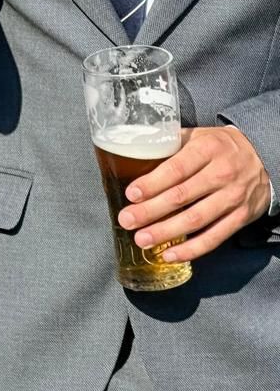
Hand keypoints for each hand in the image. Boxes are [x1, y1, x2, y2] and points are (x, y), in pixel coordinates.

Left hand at [118, 125, 271, 261]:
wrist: (264, 157)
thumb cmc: (220, 147)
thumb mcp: (198, 136)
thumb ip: (169, 143)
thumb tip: (134, 151)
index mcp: (206, 150)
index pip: (176, 169)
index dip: (152, 183)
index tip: (131, 195)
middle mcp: (221, 174)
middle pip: (181, 196)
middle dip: (150, 211)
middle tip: (126, 220)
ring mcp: (233, 198)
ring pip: (196, 220)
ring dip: (166, 232)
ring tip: (142, 239)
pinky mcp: (241, 217)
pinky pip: (215, 237)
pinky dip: (192, 249)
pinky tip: (170, 254)